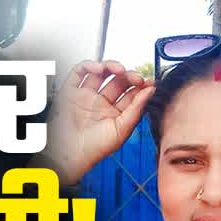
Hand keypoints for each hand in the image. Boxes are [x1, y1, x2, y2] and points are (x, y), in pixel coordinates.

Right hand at [44, 60, 154, 184]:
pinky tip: (99, 68)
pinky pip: (79, 72)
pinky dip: (89, 66)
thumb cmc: (93, 150)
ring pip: (100, 73)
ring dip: (112, 66)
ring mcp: (85, 96)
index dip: (140, 85)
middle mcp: (100, 103)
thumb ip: (137, 109)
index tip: (149, 82)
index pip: (130, 93)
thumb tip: (150, 90)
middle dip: (128, 75)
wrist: (70, 154)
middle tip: (135, 77)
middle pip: (118, 80)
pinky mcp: (70, 92)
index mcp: (114, 113)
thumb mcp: (122, 130)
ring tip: (119, 70)